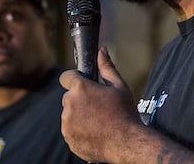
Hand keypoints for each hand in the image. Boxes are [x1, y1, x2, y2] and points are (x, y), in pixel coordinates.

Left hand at [60, 47, 140, 162]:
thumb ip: (107, 67)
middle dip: (81, 99)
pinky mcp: (68, 138)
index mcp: (81, 89)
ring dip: (80, 114)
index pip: (66, 77)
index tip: (84, 84)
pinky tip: (96, 131)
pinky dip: (80, 129)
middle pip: (70, 97)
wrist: (126, 143)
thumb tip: (101, 50)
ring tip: (99, 120)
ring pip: (70, 114)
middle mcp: (69, 105)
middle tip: (100, 106)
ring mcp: (67, 124)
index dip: (75, 79)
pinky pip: (71, 129)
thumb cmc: (125, 112)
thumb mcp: (120, 86)